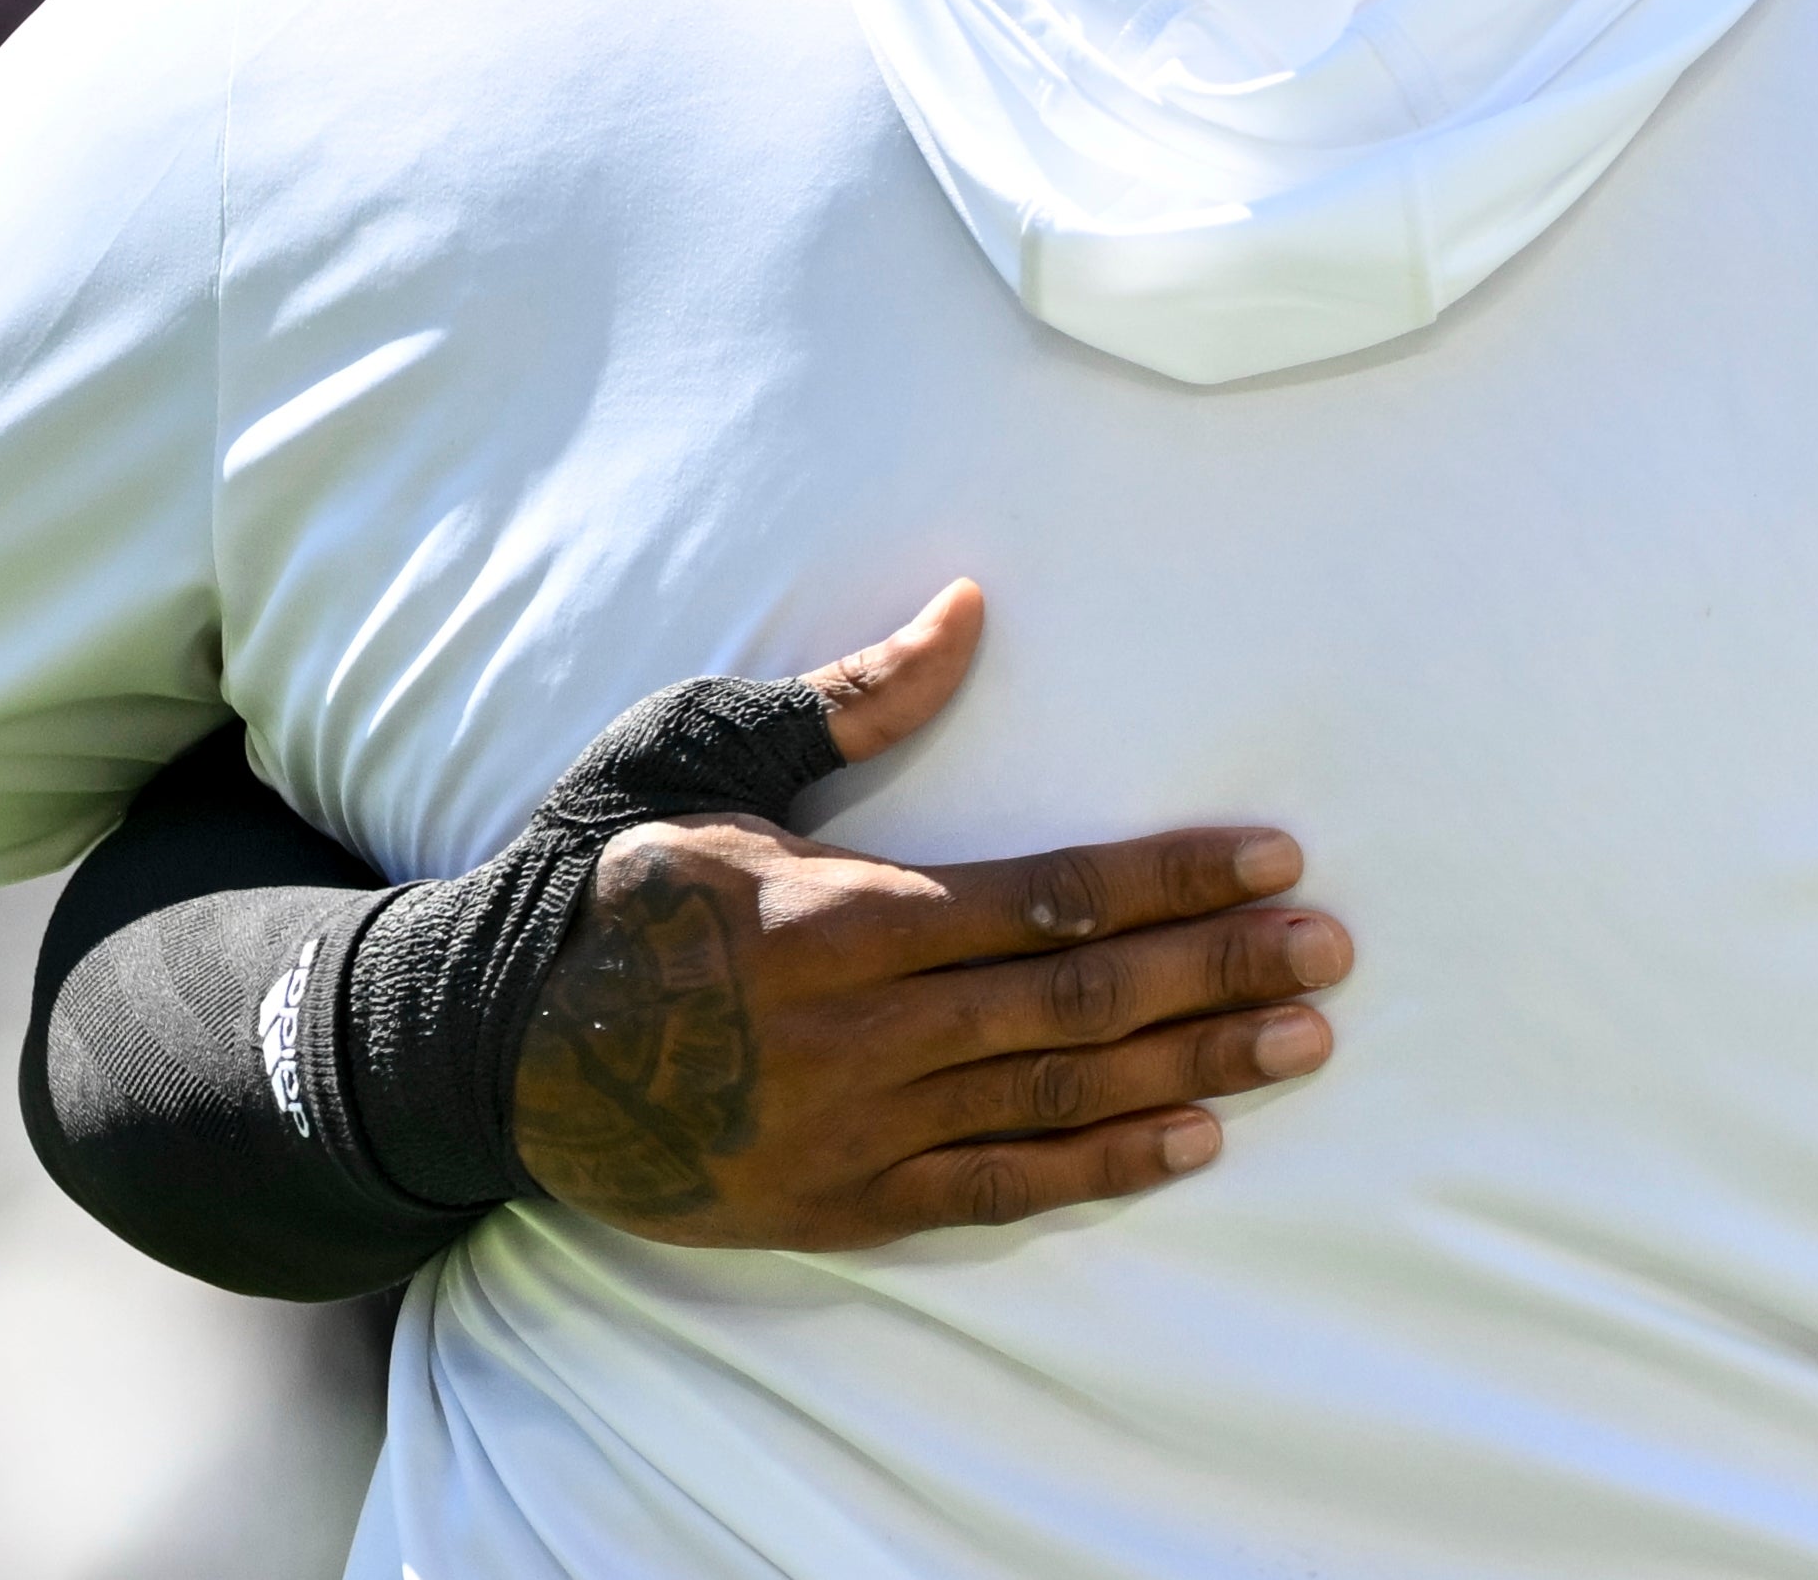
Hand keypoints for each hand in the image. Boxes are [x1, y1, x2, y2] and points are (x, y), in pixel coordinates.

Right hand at [510, 584, 1349, 1246]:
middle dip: (1219, 972)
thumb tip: (971, 612)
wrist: (485, 1045)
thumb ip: (850, 697)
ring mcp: (849, 1130)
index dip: (1172, 880)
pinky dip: (1097, 1171)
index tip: (1276, 860)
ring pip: (1054, 1102)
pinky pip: (992, 1193)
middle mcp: (859, 1033)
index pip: (1048, 899)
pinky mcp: (834, 1204)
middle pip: (1079, 1004)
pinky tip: (1191, 1144)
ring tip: (1301, 1044)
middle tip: (1332, 953)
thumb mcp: (705, 753)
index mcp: (837, 914)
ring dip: (1190, 1070)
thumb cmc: (606, 876)